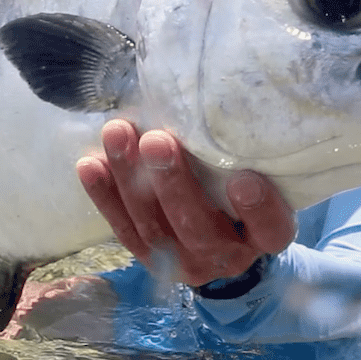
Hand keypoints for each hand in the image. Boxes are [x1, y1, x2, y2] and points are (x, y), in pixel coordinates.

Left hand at [76, 119, 296, 287]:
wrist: (228, 245)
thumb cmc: (248, 195)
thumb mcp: (267, 179)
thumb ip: (251, 154)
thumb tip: (223, 95)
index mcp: (265, 237)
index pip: (270, 229)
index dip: (258, 209)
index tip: (244, 179)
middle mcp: (228, 256)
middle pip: (199, 229)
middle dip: (174, 185)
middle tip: (156, 141)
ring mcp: (186, 263)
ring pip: (154, 227)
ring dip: (130, 180)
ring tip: (116, 134)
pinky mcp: (151, 258)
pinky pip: (125, 230)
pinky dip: (105, 197)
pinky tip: (90, 165)